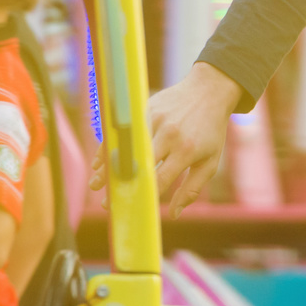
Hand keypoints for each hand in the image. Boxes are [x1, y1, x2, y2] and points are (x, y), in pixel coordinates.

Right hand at [90, 62, 239, 215]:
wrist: (209, 91)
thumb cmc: (210, 131)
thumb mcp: (210, 161)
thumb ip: (192, 189)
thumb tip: (174, 214)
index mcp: (186, 150)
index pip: (160, 179)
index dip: (144, 196)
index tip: (130, 209)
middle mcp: (169, 134)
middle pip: (138, 164)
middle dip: (121, 185)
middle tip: (106, 203)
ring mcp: (155, 119)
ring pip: (126, 147)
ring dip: (108, 166)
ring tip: (95, 184)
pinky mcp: (146, 108)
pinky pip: (124, 130)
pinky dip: (110, 146)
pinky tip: (99, 161)